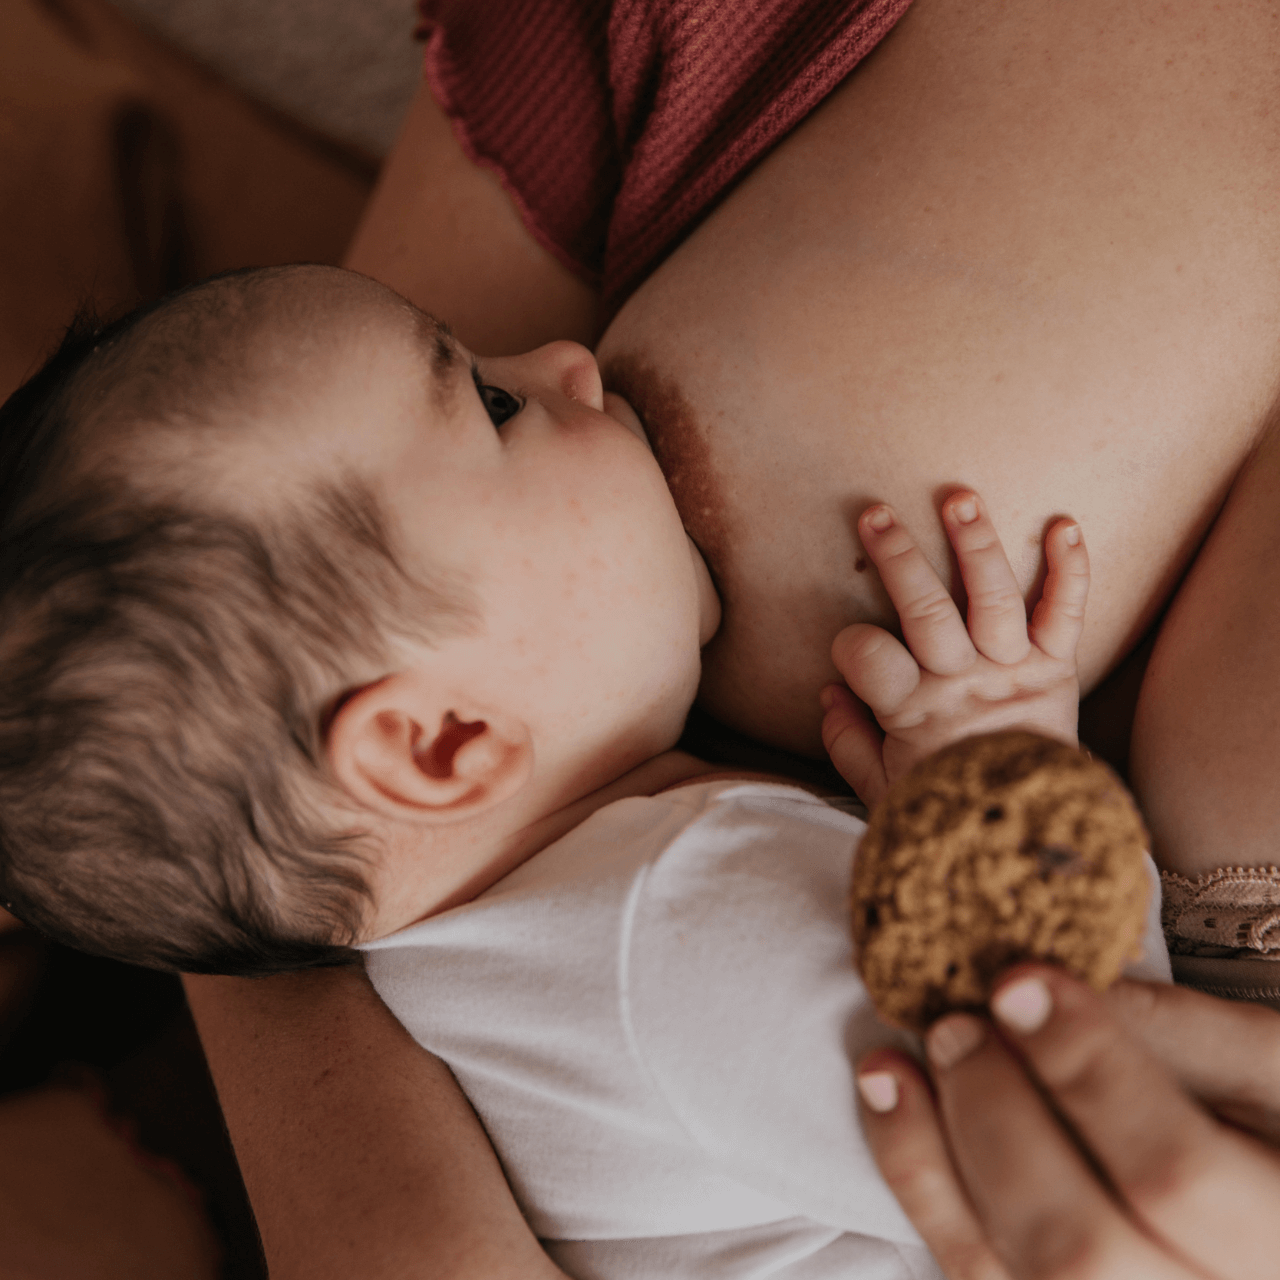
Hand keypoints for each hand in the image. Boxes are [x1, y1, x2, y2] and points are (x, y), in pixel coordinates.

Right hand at [821, 491, 1088, 806]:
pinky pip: (1065, 614)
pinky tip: (1064, 526)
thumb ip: (849, 743)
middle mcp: (963, 683)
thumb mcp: (883, 789)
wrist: (1029, 835)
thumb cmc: (949, 809)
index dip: (850, 646)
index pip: (867, 656)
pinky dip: (1070, 570)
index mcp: (914, 712)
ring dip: (975, 545)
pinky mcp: (1058, 669)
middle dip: (898, 558)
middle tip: (876, 513)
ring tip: (959, 500)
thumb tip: (828, 694)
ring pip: (991, 598)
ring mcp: (1013, 670)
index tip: (848, 651)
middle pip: (925, 610)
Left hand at [856, 966, 1279, 1278]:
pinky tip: (889, 1100)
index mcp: (1278, 1238)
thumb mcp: (1270, 1064)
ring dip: (932, 1154)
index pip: (1173, 1171)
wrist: (1261, 1203)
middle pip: (1078, 1245)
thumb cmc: (1276, 1120)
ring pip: (1013, 1275)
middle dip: (996, 1116)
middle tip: (955, 1023)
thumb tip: (1046, 986)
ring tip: (896, 1060)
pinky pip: (973, 1274)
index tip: (1017, 982)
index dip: (1084, 1070)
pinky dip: (919, 1185)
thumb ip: (1175, 1031)